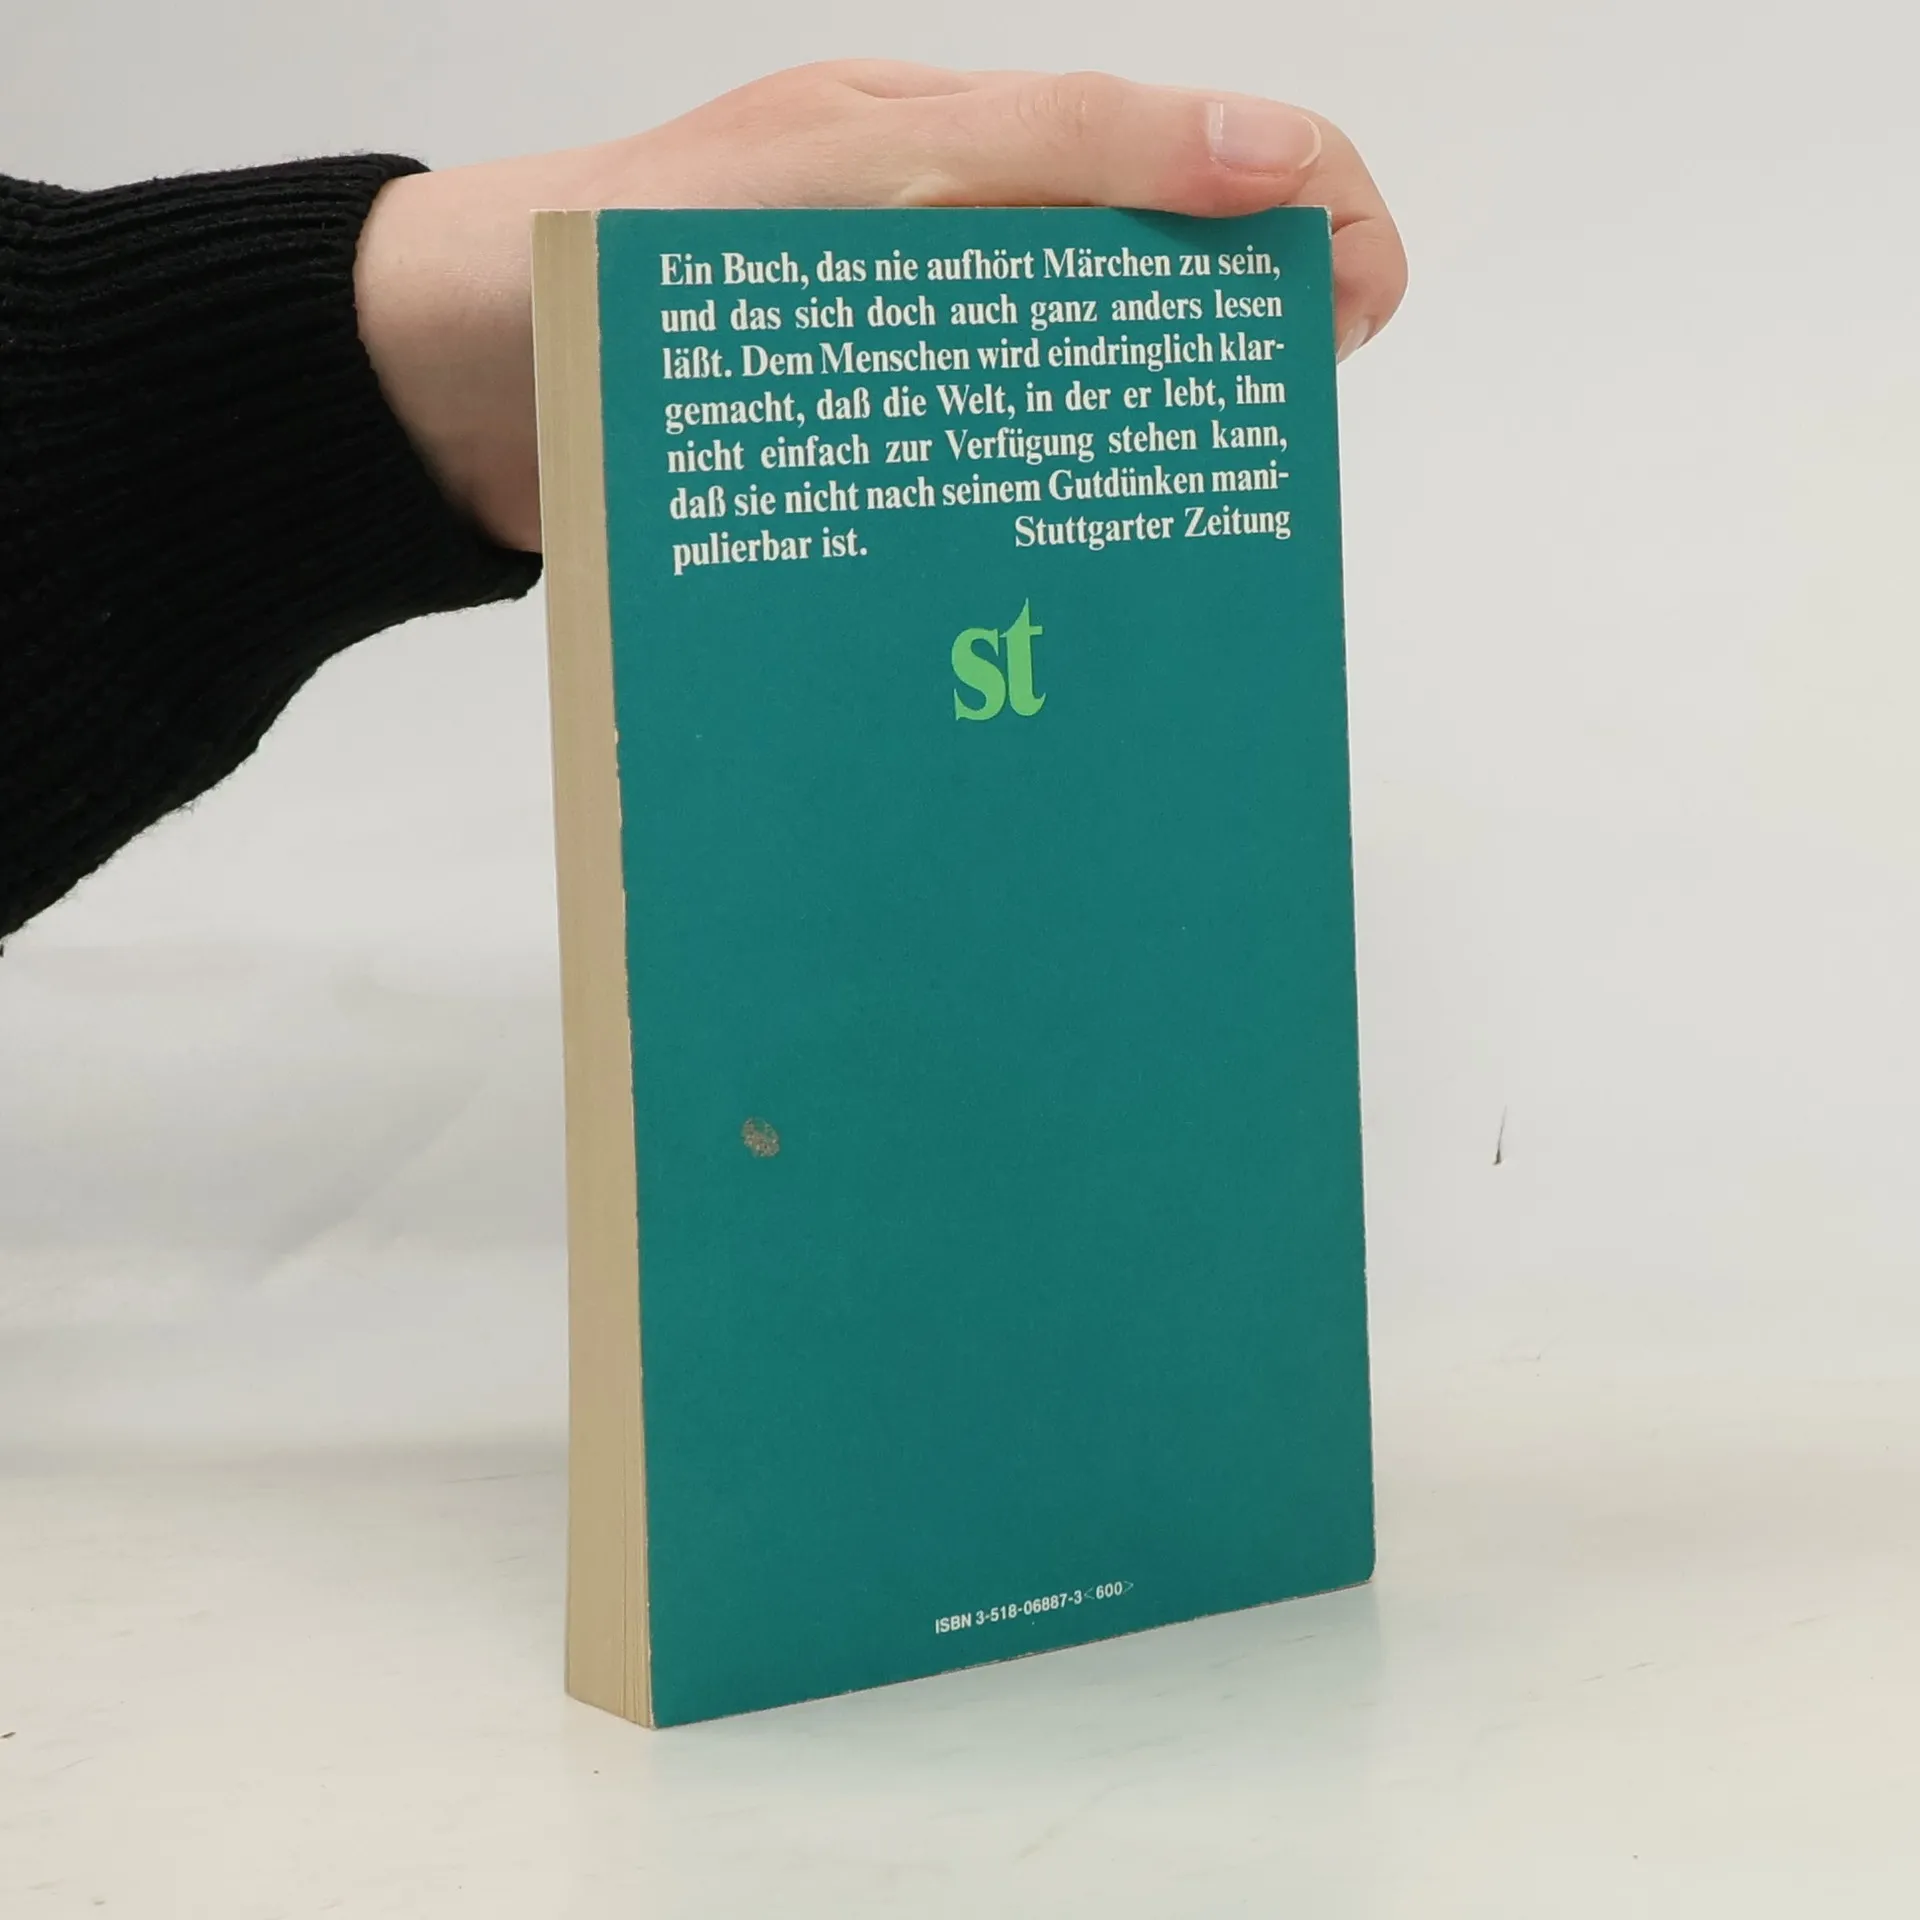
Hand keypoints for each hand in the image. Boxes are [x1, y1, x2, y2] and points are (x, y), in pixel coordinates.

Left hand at [354, 61, 1406, 552]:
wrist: (446, 388)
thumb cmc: (632, 258)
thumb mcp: (853, 170)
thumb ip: (1056, 151)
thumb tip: (1273, 148)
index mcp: (962, 149)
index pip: (1185, 142)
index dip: (1303, 206)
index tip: (1360, 311)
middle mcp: (943, 249)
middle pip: (1146, 276)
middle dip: (1238, 345)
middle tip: (1270, 460)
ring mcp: (897, 358)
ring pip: (1070, 387)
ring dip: (1141, 443)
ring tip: (1191, 537)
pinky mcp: (851, 457)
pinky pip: (979, 473)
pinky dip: (1041, 510)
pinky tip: (1068, 574)